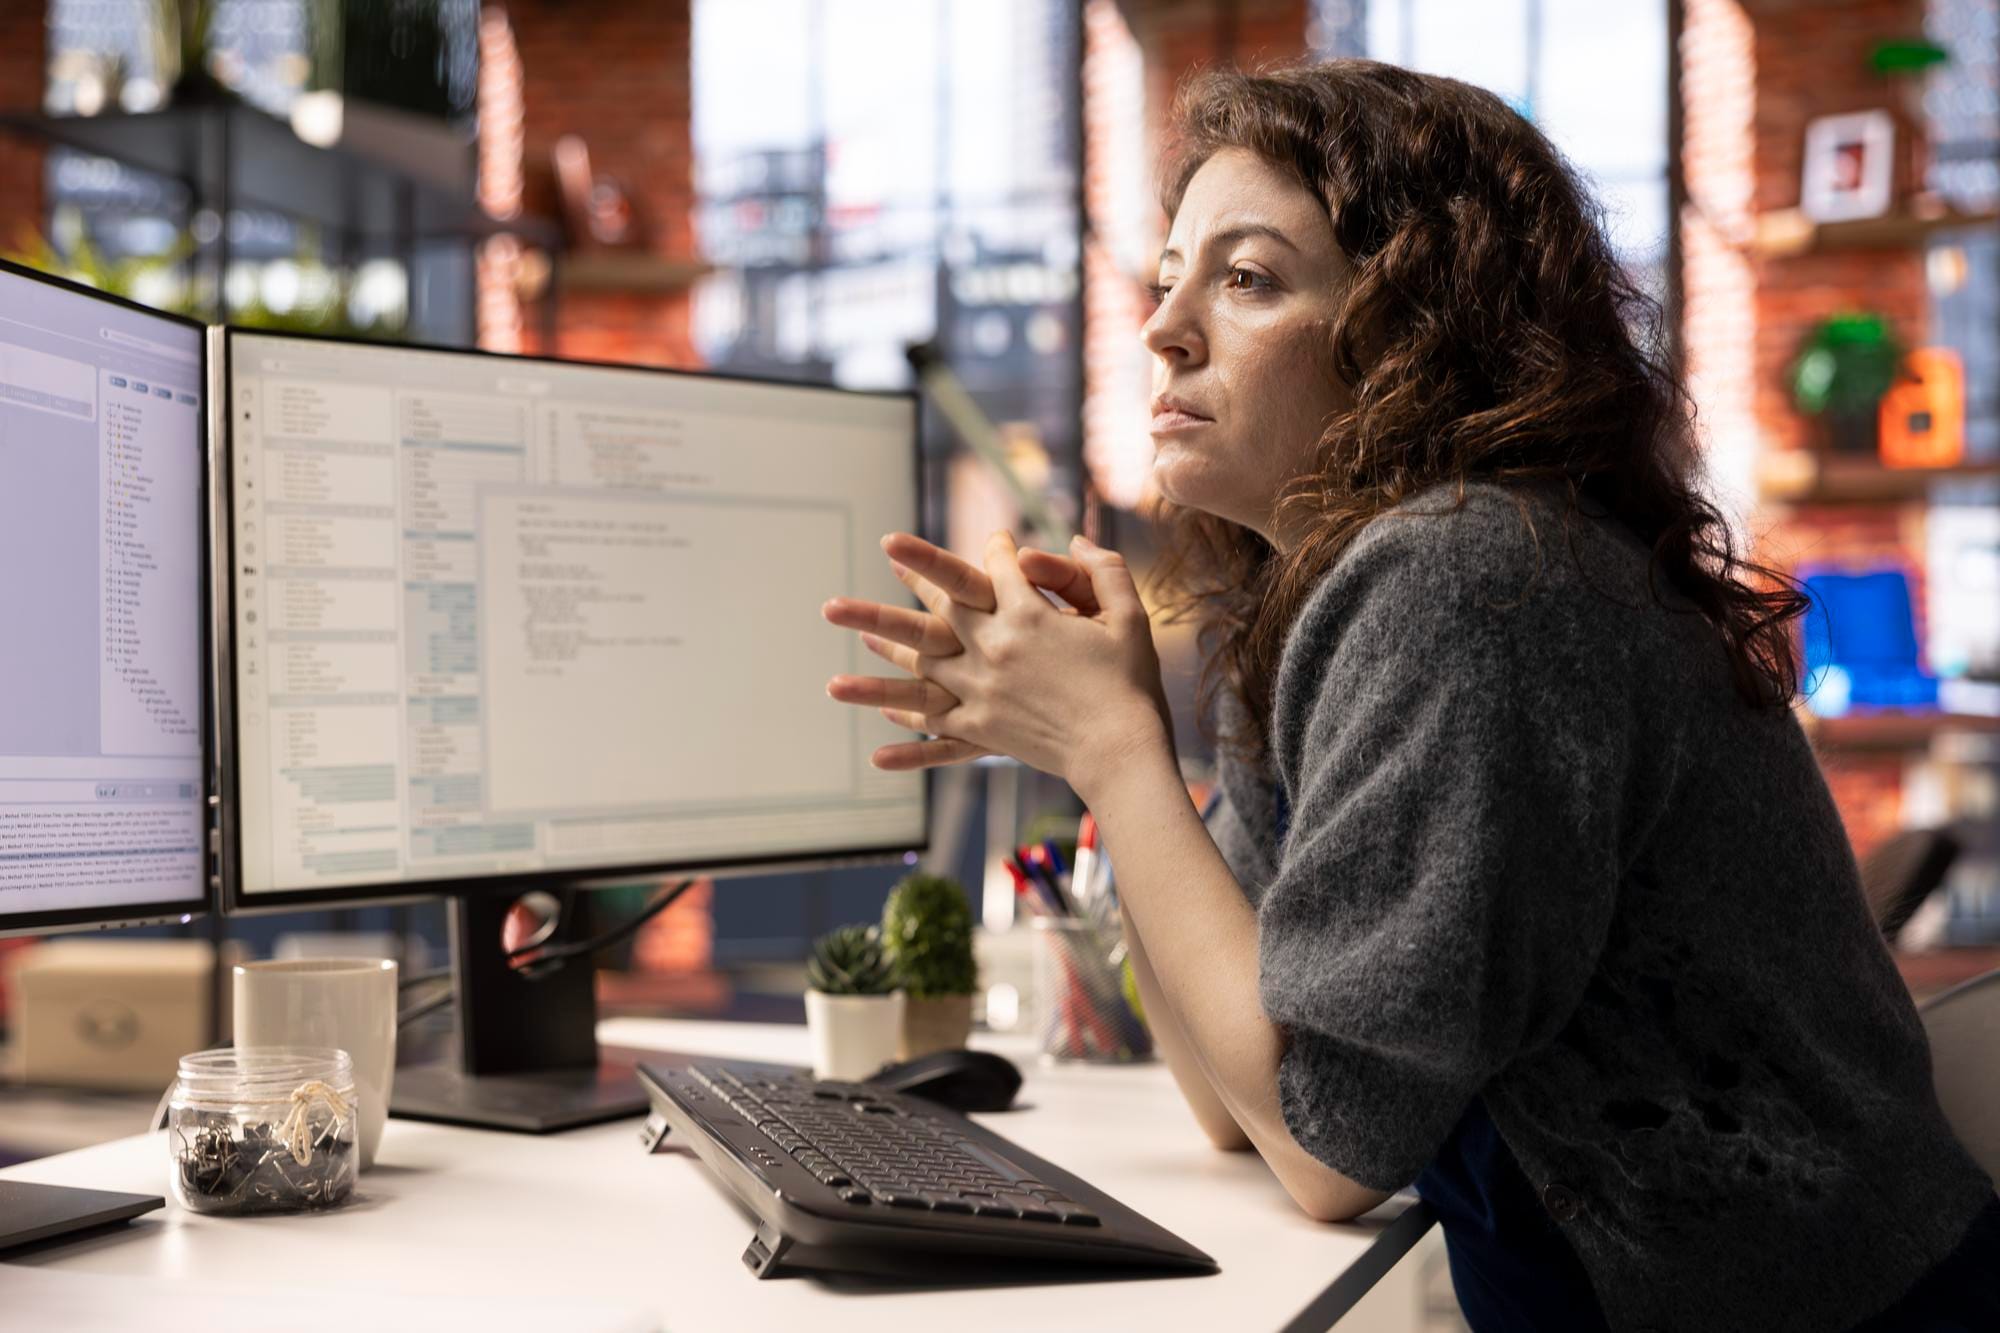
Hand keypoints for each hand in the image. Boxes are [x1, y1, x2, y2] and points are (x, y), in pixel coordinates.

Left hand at [824, 531, 1170, 800]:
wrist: (1123, 751)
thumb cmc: (1131, 683)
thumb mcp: (1128, 617)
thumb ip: (1103, 571)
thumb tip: (1075, 538)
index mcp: (1028, 615)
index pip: (996, 568)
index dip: (996, 548)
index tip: (995, 539)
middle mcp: (993, 649)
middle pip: (937, 610)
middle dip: (903, 589)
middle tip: (857, 582)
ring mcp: (982, 692)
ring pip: (921, 670)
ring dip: (881, 662)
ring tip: (840, 665)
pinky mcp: (984, 730)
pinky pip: (938, 729)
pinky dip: (910, 734)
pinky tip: (879, 736)